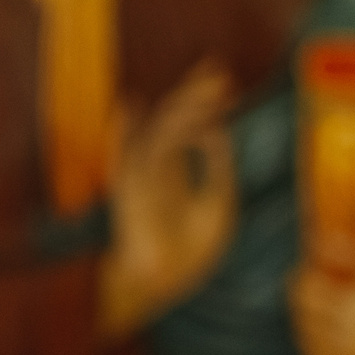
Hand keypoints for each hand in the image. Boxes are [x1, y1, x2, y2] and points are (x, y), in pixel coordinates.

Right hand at [100, 61, 236, 338]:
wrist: (168, 285)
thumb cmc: (191, 251)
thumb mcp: (218, 203)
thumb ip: (218, 167)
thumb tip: (217, 128)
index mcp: (176, 167)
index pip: (189, 125)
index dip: (205, 103)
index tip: (227, 84)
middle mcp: (157, 165)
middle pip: (174, 120)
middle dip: (194, 94)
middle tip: (217, 69)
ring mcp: (141, 176)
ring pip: (158, 132)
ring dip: (179, 110)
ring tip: (204, 91)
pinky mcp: (128, 192)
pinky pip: (129, 156)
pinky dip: (129, 132)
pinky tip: (132, 106)